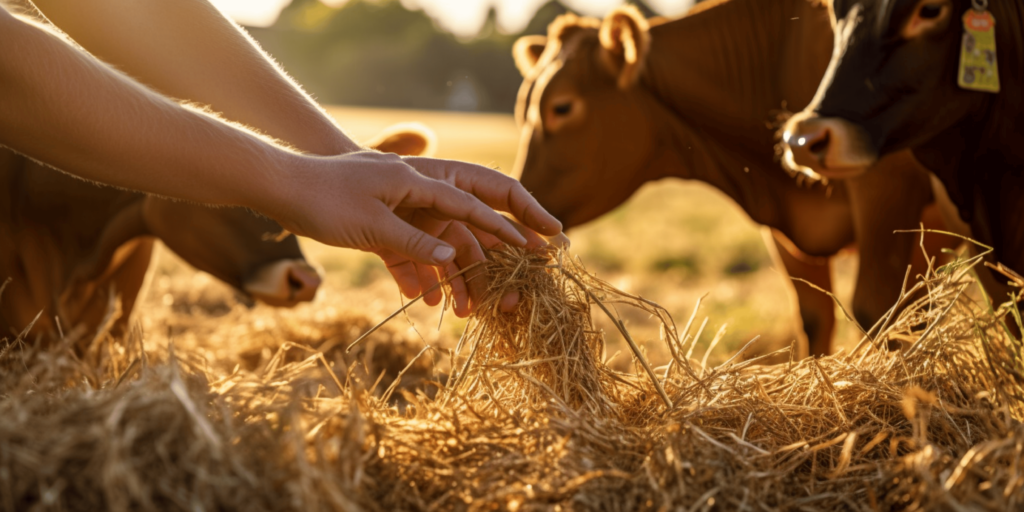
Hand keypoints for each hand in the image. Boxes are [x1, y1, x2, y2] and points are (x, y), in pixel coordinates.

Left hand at [263, 151, 562, 312]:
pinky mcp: (384, 226)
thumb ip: (416, 245)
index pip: (477, 203)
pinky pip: (412, 254)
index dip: (511, 225)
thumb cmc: (322, 200)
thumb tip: (455, 262)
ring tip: (462, 313)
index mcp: (420, 180)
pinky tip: (426, 301)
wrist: (278, 190)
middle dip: (491, 259)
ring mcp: (402, 210)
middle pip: (467, 226)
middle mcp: (418, 192)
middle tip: (516, 285)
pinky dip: (419, 276)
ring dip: (452, 278)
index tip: (541, 245)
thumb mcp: (372, 226)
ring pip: (440, 246)